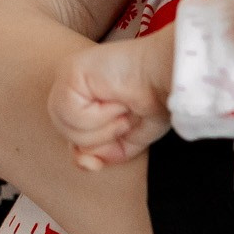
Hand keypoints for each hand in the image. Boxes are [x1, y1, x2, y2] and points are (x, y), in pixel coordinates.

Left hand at [49, 31, 173, 169]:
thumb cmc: (155, 101)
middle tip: (125, 119)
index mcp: (82, 98)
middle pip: (66, 134)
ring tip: (122, 108)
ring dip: (102, 128)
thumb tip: (82, 161)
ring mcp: (67, 77)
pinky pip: (71, 114)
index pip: (68, 136)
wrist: (168, 76)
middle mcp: (71, 86)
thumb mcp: (125, 140)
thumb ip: (102, 153)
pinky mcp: (69, 72)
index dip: (87, 152)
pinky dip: (98, 116)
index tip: (102, 157)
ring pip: (66, 127)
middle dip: (99, 138)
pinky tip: (115, 99)